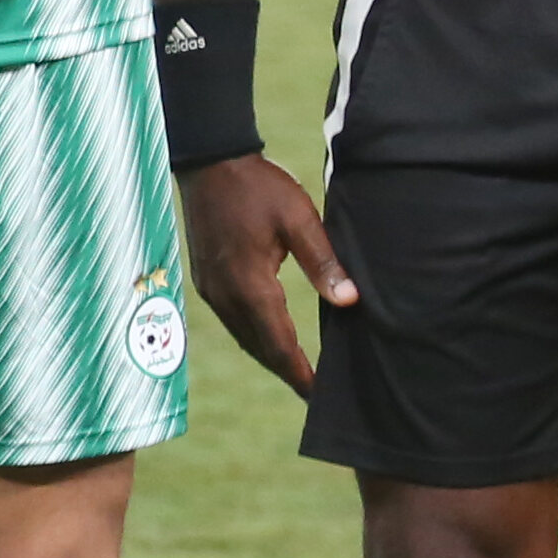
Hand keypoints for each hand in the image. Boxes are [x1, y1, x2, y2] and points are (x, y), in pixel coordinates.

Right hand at [183, 150, 354, 393]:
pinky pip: (233, 321)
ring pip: (244, 338)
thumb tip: (350, 302)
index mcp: (250, 284)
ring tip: (298, 374)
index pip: (279, 344)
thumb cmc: (259, 187)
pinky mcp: (206, 280)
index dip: (300, 373)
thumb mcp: (299, 219)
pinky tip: (270, 338)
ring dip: (270, 357)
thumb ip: (324, 262)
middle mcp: (225, 295)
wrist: (210, 162)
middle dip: (287, 374)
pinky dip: (255, 338)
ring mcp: (211, 289)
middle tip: (316, 395)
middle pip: (259, 349)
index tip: (321, 396)